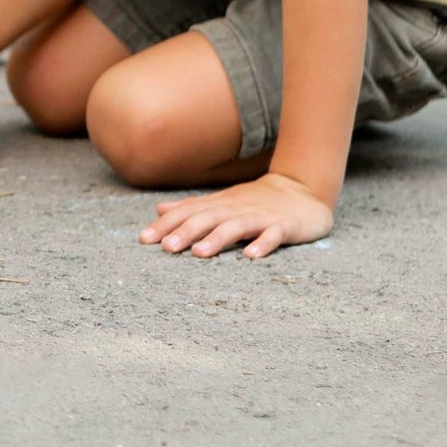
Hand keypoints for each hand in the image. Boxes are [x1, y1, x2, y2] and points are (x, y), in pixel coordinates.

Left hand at [139, 173, 334, 258]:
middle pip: (207, 219)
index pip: (188, 213)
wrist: (302, 189)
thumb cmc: (255, 201)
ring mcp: (261, 217)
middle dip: (185, 232)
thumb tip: (159, 209)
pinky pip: (274, 235)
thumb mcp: (222, 202)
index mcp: (220, 205)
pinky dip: (263, 244)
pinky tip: (251, 256)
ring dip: (217, 239)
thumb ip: (193, 208)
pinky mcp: (285, 226)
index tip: (144, 239)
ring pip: (236, 226)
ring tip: (199, 253)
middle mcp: (236, 209)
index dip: (166, 225)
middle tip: (165, 247)